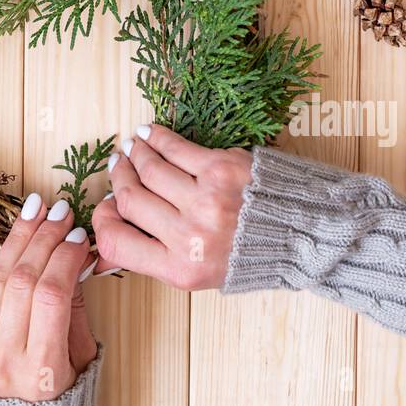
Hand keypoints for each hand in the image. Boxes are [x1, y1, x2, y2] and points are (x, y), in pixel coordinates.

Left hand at [0, 194, 97, 400]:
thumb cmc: (61, 402)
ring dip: (15, 239)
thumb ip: (74, 310)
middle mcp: (4, 361)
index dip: (65, 258)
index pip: (51, 295)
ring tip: (34, 211)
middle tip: (61, 212)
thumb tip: (74, 256)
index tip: (79, 236)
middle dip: (43, 239)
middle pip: (22, 282)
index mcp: (42, 371)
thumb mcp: (82, 361)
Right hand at [92, 125, 251, 290]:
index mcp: (181, 269)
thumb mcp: (199, 272)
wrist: (302, 234)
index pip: (116, 242)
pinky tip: (148, 133)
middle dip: (119, 178)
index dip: (102, 220)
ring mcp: (205, 200)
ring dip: (135, 153)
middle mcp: (190, 236)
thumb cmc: (249, 253)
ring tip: (132, 147)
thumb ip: (155, 258)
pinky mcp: (221, 169)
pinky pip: (176, 148)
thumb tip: (104, 248)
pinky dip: (156, 137)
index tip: (106, 205)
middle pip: (130, 200)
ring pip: (150, 169)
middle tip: (117, 166)